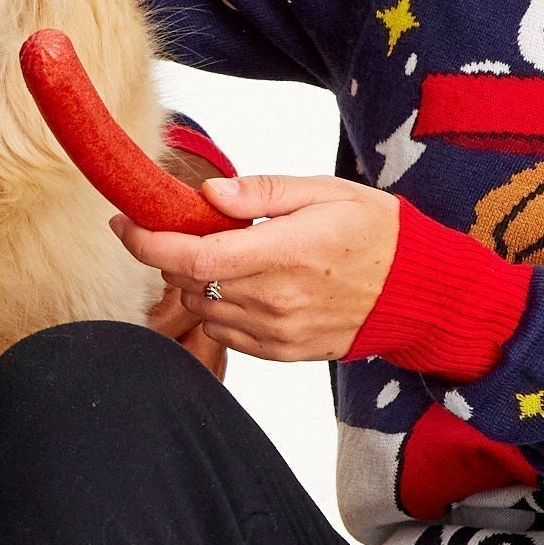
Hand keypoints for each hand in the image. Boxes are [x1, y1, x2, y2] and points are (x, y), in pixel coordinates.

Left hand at [114, 174, 401, 364]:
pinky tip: (244, 285)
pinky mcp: (283, 353)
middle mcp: (277, 300)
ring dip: (196, 282)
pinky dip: (219, 308)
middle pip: (189, 283)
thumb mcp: (325, 192)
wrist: (418, 291)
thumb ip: (262, 193)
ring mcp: (279, 332)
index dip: (147, 243)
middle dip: (172, 254)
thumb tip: (207, 195)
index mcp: (285, 253)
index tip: (124, 224)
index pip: (192, 257)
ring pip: (203, 310)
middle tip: (185, 228)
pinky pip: (226, 334)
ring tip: (226, 256)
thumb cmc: (375, 231)